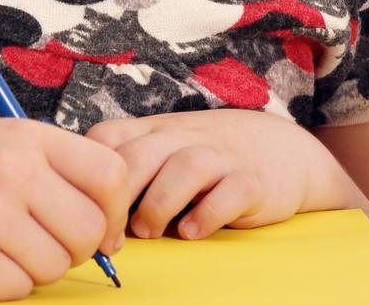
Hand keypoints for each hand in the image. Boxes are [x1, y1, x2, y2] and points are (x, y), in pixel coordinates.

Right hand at [0, 118, 128, 300]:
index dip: (114, 211)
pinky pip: (19, 290)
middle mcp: (10, 168)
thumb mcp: (9, 151)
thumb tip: (114, 235)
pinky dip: (3, 286)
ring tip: (1, 248)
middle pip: (88, 229)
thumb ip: (63, 177)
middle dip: (75, 250)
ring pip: (55, 266)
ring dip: (35, 269)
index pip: (110, 174)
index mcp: (29, 137)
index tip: (98, 228)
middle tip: (41, 243)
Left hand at [85, 108, 366, 241]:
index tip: (87, 214)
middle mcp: (186, 136)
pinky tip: (192, 232)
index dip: (91, 176)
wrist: (284, 150)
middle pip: (140, 154)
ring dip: (159, 204)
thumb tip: (84, 211)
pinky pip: (231, 191)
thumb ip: (132, 169)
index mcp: (157, 130)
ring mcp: (222, 155)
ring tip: (150, 231)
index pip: (109, 136)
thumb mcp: (168, 149)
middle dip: (118, 199)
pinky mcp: (253, 180)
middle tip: (112, 238)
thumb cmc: (211, 158)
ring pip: (184, 167)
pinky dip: (208, 214)